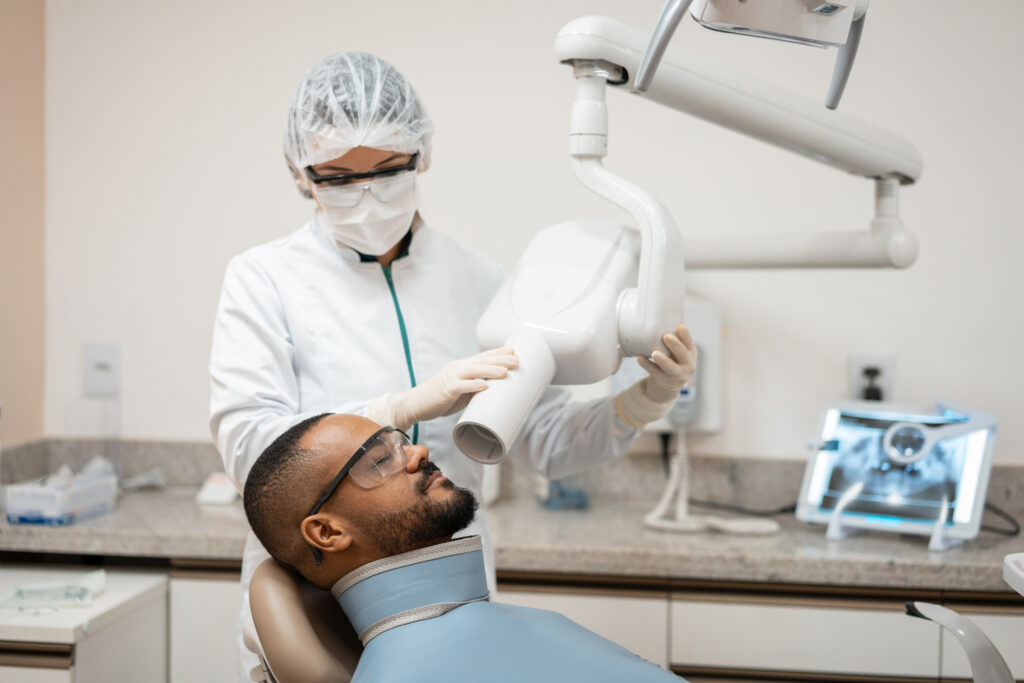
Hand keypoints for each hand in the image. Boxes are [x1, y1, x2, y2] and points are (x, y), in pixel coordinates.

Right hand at [390, 348, 518, 428]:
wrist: (416, 403)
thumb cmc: (440, 398)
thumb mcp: (462, 391)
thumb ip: (475, 389)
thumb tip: (493, 392)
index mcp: (462, 367)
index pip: (483, 357)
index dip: (498, 353)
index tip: (514, 351)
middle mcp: (458, 367)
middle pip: (482, 361)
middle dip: (500, 360)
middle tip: (517, 360)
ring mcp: (451, 376)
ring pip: (474, 370)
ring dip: (490, 370)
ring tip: (506, 371)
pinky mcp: (446, 388)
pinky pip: (462, 386)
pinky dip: (473, 386)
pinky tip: (484, 387)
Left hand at [637, 324, 696, 403]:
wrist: (667, 387)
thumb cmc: (671, 362)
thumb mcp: (678, 353)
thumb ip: (674, 341)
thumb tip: (659, 318)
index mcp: (691, 354)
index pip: (689, 343)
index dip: (685, 335)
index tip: (679, 326)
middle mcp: (687, 365)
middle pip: (682, 355)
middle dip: (675, 345)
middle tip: (666, 336)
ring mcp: (677, 375)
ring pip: (670, 367)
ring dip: (663, 360)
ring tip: (654, 353)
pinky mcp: (664, 381)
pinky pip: (655, 372)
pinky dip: (647, 365)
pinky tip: (639, 358)